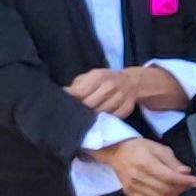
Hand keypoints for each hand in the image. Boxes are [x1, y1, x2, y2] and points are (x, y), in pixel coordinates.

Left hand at [65, 65, 186, 115]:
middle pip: (89, 104)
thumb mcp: (89, 76)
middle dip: (81, 110)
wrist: (132, 81)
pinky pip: (112, 118)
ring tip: (86, 116)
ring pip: (100, 113)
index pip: (79, 92)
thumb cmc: (104, 80)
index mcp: (98, 76)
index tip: (65, 103)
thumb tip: (63, 93)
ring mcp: (121, 97)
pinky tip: (100, 117)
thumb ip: (77, 85)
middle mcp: (111, 85)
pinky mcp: (127, 108)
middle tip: (75, 113)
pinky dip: (105, 119)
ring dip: (92, 116)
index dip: (71, 100)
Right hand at [102, 137, 195, 195]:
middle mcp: (137, 176)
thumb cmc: (138, 148)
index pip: (169, 176)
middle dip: (181, 187)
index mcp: (145, 162)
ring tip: (179, 187)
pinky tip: (168, 195)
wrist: (116, 152)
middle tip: (189, 183)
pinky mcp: (129, 192)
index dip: (185, 181)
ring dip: (173, 195)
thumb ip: (173, 162)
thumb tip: (186, 172)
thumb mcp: (158, 148)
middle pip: (165, 188)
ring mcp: (131, 186)